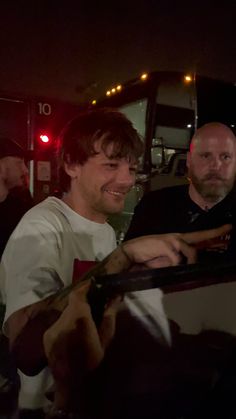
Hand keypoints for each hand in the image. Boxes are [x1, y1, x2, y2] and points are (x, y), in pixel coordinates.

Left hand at [43, 280, 119, 410]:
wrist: (71, 385)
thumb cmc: (93, 364)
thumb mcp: (106, 341)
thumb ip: (109, 316)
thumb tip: (115, 297)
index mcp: (78, 320)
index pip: (78, 294)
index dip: (85, 287)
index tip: (94, 285)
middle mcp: (62, 321)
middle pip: (72, 303)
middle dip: (82, 302)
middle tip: (94, 305)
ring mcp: (52, 328)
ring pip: (65, 312)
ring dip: (75, 313)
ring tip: (85, 321)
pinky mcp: (47, 335)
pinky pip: (59, 322)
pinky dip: (68, 322)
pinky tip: (74, 333)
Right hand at [122, 224, 231, 268]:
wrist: (130, 255)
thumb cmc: (146, 259)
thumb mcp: (166, 263)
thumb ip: (177, 262)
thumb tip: (189, 267)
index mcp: (178, 241)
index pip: (198, 236)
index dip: (214, 232)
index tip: (228, 227)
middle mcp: (177, 237)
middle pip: (199, 236)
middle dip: (214, 233)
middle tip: (228, 228)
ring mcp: (171, 239)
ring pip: (190, 250)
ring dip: (189, 262)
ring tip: (182, 268)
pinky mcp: (165, 243)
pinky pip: (177, 257)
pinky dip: (175, 264)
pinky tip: (169, 266)